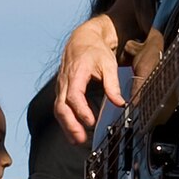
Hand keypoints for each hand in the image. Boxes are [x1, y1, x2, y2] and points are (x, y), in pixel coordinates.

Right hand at [54, 14, 121, 143]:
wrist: (83, 38)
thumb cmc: (95, 50)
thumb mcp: (108, 64)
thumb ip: (113, 85)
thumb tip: (120, 103)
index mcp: (76, 73)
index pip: (73, 95)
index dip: (80, 110)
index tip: (90, 121)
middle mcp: (65, 81)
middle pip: (61, 106)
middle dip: (69, 124)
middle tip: (80, 139)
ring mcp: (61, 85)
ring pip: (58, 109)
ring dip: (66, 126)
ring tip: (77, 140)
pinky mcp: (62, 89)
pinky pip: (60, 107)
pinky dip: (66, 120)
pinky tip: (74, 131)